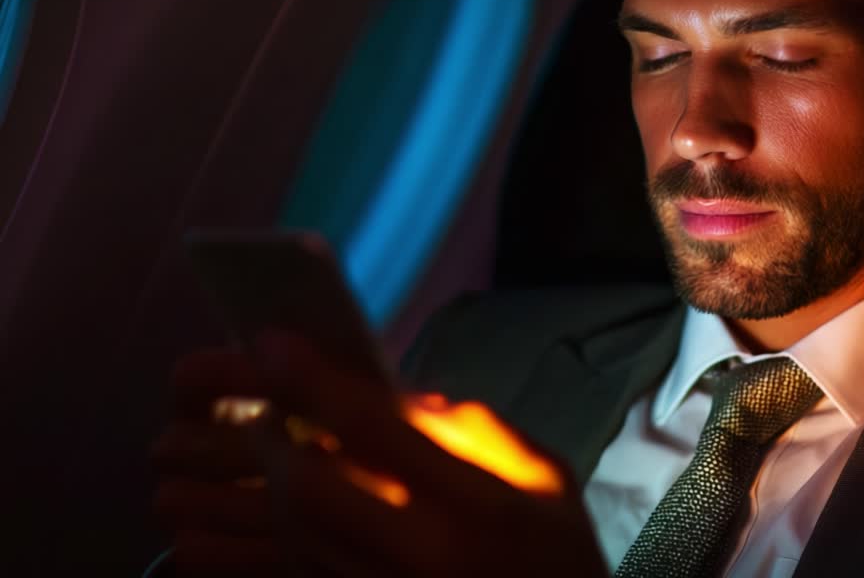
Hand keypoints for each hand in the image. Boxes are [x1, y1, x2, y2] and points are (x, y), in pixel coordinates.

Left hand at [159, 332, 608, 576]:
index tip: (274, 343)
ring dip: (275, 483)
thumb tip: (401, 402)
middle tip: (270, 408)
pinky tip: (303, 504)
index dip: (313, 382)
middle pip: (307, 489)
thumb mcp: (544, 476)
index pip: (373, 432)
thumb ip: (476, 432)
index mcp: (474, 508)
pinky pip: (301, 569)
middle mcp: (418, 557)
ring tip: (282, 448)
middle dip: (274, 440)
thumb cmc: (558, 551)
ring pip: (293, 534)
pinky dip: (289, 529)